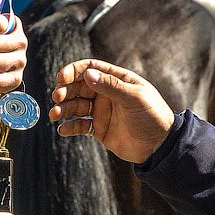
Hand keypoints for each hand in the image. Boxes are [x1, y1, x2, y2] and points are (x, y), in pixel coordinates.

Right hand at [50, 59, 174, 163]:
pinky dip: (69, 127)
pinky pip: (80, 126)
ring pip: (76, 106)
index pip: (90, 69)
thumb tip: (87, 74)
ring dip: (63, 109)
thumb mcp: (134, 97)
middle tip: (57, 97)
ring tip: (55, 114)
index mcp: (116, 80)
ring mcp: (101, 111)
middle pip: (78, 87)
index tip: (62, 78)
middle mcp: (106, 94)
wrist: (159, 145)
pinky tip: (62, 129)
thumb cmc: (152, 115)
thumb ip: (110, 86)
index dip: (74, 71)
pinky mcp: (99, 129)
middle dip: (65, 91)